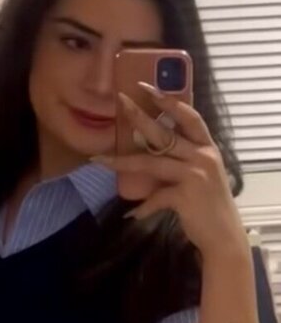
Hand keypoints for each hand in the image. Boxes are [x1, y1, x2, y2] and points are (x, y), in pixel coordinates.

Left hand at [96, 84, 246, 255]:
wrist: (223, 236)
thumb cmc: (209, 206)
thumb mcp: (202, 176)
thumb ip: (184, 162)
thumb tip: (153, 153)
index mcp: (207, 148)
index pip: (189, 116)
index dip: (169, 100)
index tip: (147, 86)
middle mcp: (203, 156)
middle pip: (165, 133)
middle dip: (140, 116)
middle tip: (120, 102)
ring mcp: (195, 175)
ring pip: (151, 162)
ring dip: (122, 161)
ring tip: (98, 160)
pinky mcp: (185, 196)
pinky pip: (155, 197)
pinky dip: (143, 207)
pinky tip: (132, 214)